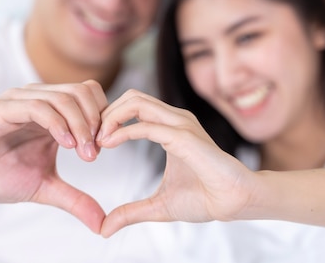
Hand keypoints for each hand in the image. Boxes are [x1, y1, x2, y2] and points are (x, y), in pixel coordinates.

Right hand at [0, 80, 107, 232]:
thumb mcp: (42, 187)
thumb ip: (73, 199)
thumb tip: (102, 224)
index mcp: (52, 113)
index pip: (91, 97)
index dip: (104, 120)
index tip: (104, 150)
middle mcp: (39, 100)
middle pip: (85, 91)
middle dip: (97, 122)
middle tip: (96, 153)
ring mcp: (21, 101)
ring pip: (65, 96)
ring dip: (82, 124)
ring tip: (84, 154)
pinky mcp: (1, 109)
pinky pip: (37, 106)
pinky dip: (57, 123)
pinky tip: (64, 145)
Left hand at [97, 89, 254, 236]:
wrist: (234, 203)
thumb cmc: (205, 198)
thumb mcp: (158, 206)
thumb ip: (130, 212)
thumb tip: (104, 228)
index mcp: (170, 127)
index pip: (132, 106)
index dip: (109, 118)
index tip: (93, 142)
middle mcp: (175, 119)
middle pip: (131, 96)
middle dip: (106, 112)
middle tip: (90, 138)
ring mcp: (181, 125)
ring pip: (136, 102)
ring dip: (111, 117)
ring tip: (97, 140)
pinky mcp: (184, 137)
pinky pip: (146, 125)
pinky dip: (122, 131)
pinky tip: (108, 144)